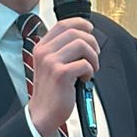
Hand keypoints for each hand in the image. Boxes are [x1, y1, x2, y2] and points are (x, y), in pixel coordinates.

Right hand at [26, 20, 99, 136]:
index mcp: (42, 47)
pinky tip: (85, 79)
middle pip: (75, 32)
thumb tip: (84, 37)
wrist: (43, 113)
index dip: (80, 23)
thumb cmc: (51, 92)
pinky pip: (84, 63)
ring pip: (82, 45)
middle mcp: (44, 52)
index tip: (89, 29)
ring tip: (91, 69)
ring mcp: (51, 62)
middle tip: (94, 56)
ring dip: (93, 57)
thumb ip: (62, 50)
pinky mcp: (60, 74)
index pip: (63, 24)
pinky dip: (90, 71)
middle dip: (91, 42)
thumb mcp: (51, 65)